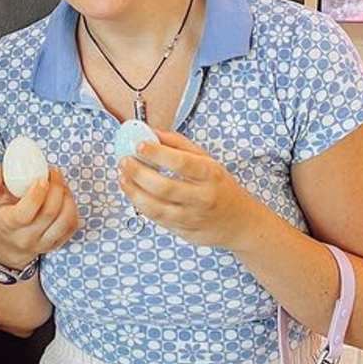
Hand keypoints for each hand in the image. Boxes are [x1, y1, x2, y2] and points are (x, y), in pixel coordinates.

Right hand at [0, 165, 78, 267]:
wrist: (8, 241)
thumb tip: (0, 171)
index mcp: (8, 224)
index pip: (24, 214)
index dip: (37, 195)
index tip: (42, 178)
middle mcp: (26, 237)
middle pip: (49, 213)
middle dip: (56, 188)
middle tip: (54, 172)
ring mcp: (44, 243)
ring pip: (65, 221)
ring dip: (67, 197)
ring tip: (60, 183)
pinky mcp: (57, 243)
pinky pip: (72, 225)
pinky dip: (72, 207)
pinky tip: (64, 196)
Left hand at [118, 129, 263, 247]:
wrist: (239, 223)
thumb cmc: (220, 187)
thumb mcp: (207, 160)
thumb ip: (178, 144)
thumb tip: (151, 132)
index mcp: (211, 175)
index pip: (182, 163)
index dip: (158, 153)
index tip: (139, 144)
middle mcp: (202, 198)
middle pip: (164, 187)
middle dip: (138, 173)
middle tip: (124, 161)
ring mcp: (192, 218)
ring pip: (156, 208)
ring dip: (133, 191)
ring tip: (122, 176)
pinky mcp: (182, 231)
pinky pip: (156, 219)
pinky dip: (139, 204)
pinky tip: (132, 192)